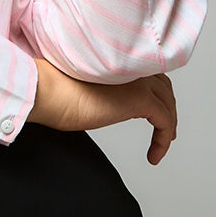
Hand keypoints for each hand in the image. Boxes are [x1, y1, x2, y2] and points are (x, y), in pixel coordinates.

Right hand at [25, 54, 177, 164]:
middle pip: (163, 88)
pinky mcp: (140, 99)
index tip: (155, 112)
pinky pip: (164, 121)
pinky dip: (164, 140)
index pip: (148, 75)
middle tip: (165, 130)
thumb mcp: (85, 90)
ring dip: (168, 126)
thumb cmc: (53, 91)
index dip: (156, 93)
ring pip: (167, 104)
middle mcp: (132, 67)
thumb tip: (103, 107)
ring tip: (161, 145)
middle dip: (167, 108)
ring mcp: (138, 81)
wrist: (48, 90)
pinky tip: (155, 155)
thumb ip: (102, 93)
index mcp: (119, 61)